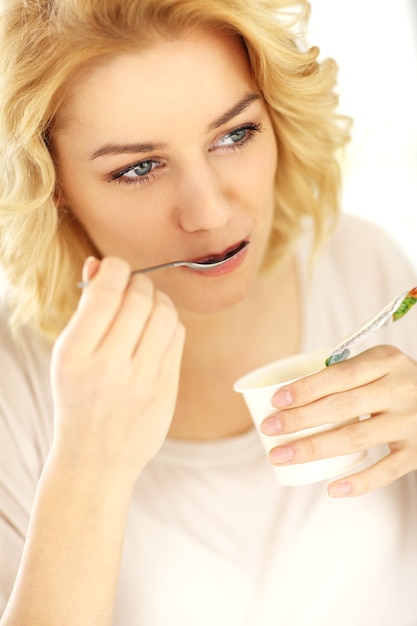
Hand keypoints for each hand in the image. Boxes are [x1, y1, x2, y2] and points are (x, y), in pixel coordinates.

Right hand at [50, 256, 184, 480]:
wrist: (96, 458)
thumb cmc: (78, 397)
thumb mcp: (67, 356)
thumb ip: (85, 309)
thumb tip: (100, 263)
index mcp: (76, 355)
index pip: (106, 292)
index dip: (115, 268)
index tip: (114, 268)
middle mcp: (109, 367)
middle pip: (140, 298)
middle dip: (138, 283)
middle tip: (132, 289)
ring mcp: (142, 380)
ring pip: (165, 313)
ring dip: (158, 299)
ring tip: (146, 307)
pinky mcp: (167, 389)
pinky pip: (177, 335)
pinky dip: (168, 323)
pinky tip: (156, 330)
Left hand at [260, 346, 416, 496]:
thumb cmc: (395, 380)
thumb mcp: (378, 364)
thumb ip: (345, 372)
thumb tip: (289, 394)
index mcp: (387, 361)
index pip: (340, 375)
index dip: (306, 388)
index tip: (275, 401)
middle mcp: (401, 389)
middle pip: (342, 407)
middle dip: (299, 420)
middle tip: (268, 429)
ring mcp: (411, 422)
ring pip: (356, 438)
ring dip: (313, 449)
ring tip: (280, 455)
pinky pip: (387, 471)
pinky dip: (359, 482)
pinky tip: (332, 489)